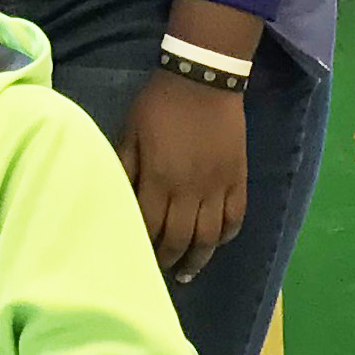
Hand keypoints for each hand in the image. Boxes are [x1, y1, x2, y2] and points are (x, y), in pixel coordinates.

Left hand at [118, 71, 246, 283]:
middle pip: (179, 238)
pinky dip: (226, 235)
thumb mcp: (128, 135)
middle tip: (158, 273)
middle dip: (167, 259)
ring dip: (198, 259)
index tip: (133, 257)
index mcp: (158, 180)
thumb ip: (124, 169)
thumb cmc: (157, 107)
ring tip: (187, 272)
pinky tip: (216, 243)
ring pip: (209, 236)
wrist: (202, 81)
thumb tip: (115, 199)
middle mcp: (189, 190)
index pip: (148, 225)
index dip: (141, 245)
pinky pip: (236, 217)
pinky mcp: (238, 179)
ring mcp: (217, 186)